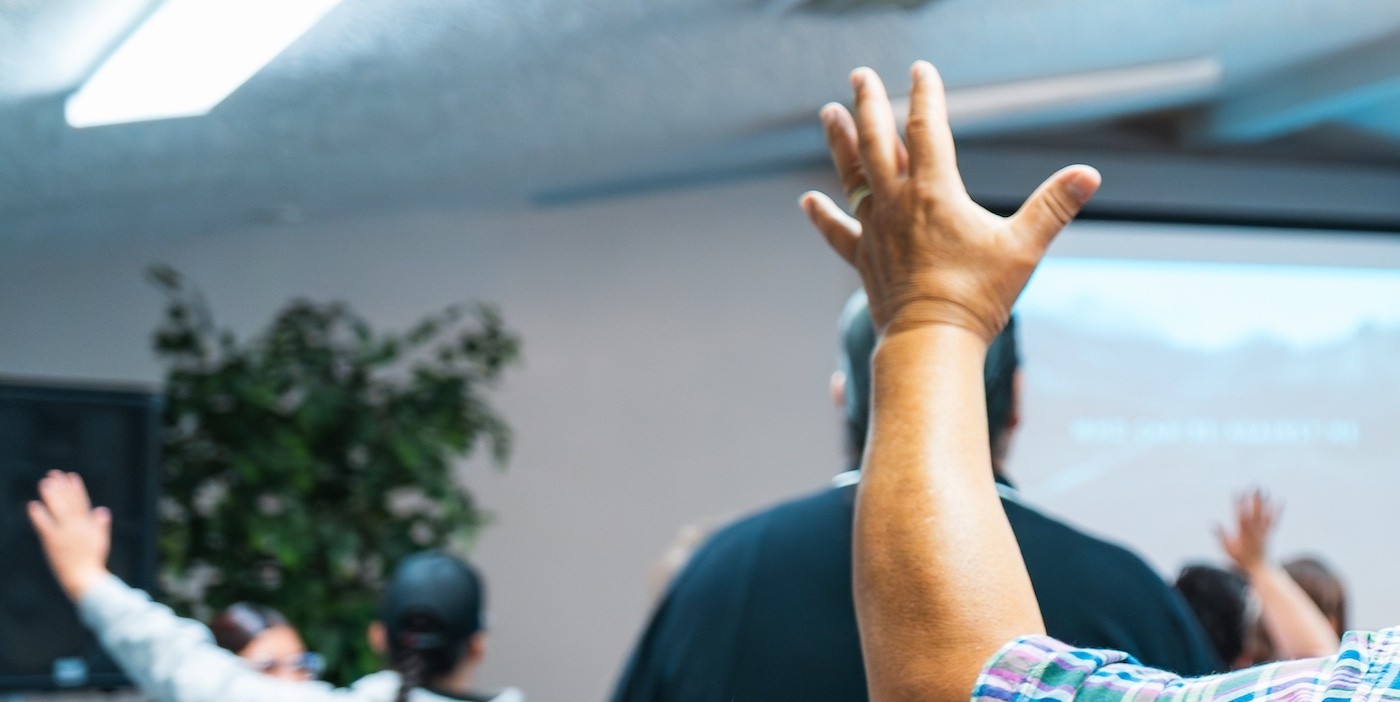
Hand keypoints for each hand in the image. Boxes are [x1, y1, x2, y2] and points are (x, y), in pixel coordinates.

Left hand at [27, 470, 112, 599]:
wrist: (84, 578)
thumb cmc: (92, 562)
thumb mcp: (101, 541)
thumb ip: (101, 525)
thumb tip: (102, 509)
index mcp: (88, 525)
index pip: (82, 502)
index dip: (76, 488)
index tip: (71, 476)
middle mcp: (77, 526)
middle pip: (69, 502)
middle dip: (62, 487)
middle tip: (54, 474)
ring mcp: (65, 533)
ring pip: (58, 510)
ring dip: (51, 496)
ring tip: (45, 483)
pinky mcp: (54, 542)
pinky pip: (45, 526)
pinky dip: (39, 515)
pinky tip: (33, 505)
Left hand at [801, 61, 1099, 341]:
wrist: (931, 341)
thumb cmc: (978, 296)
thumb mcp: (1023, 248)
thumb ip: (1053, 207)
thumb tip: (1088, 175)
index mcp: (934, 192)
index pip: (927, 128)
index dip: (925, 94)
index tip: (921, 69)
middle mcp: (897, 203)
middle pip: (877, 141)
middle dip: (868, 104)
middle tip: (859, 75)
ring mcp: (876, 230)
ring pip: (851, 175)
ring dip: (840, 142)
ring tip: (828, 114)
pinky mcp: (864, 259)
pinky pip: (838, 232)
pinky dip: (822, 215)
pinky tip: (807, 200)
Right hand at [1217, 488, 1278, 573]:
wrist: (1260, 568)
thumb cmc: (1241, 560)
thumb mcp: (1227, 549)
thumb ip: (1221, 536)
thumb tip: (1213, 523)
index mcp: (1243, 533)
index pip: (1240, 515)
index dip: (1239, 503)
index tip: (1238, 492)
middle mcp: (1255, 531)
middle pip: (1254, 511)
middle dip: (1254, 498)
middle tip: (1254, 486)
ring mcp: (1263, 531)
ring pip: (1264, 514)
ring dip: (1264, 501)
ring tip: (1263, 489)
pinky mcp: (1269, 533)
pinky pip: (1273, 520)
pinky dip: (1277, 511)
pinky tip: (1280, 501)